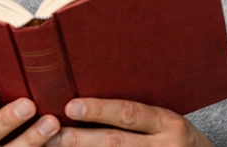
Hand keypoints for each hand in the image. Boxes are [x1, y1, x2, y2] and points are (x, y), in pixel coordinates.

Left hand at [52, 98, 212, 145]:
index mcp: (167, 122)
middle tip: (51, 134)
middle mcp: (164, 146)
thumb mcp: (165, 118)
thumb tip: (89, 86)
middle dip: (80, 139)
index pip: (129, 114)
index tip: (70, 107)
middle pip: (115, 143)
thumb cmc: (175, 134)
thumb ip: (136, 109)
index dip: (99, 110)